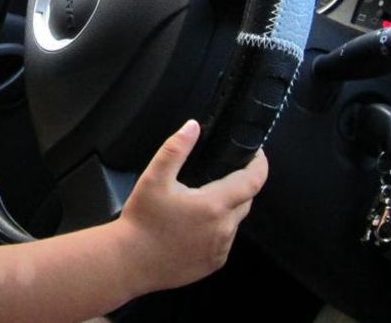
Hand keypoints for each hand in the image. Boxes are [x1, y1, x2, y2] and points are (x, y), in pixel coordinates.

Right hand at [117, 120, 267, 294]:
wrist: (130, 261)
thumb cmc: (142, 221)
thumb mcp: (154, 177)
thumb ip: (176, 148)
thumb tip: (192, 127)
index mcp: (214, 205)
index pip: (253, 182)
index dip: (260, 164)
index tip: (257, 154)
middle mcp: (223, 229)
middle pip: (245, 200)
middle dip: (239, 184)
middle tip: (216, 175)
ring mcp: (220, 249)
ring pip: (234, 221)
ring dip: (226, 208)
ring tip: (199, 200)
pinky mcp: (213, 263)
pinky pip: (224, 240)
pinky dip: (217, 228)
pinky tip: (193, 224)